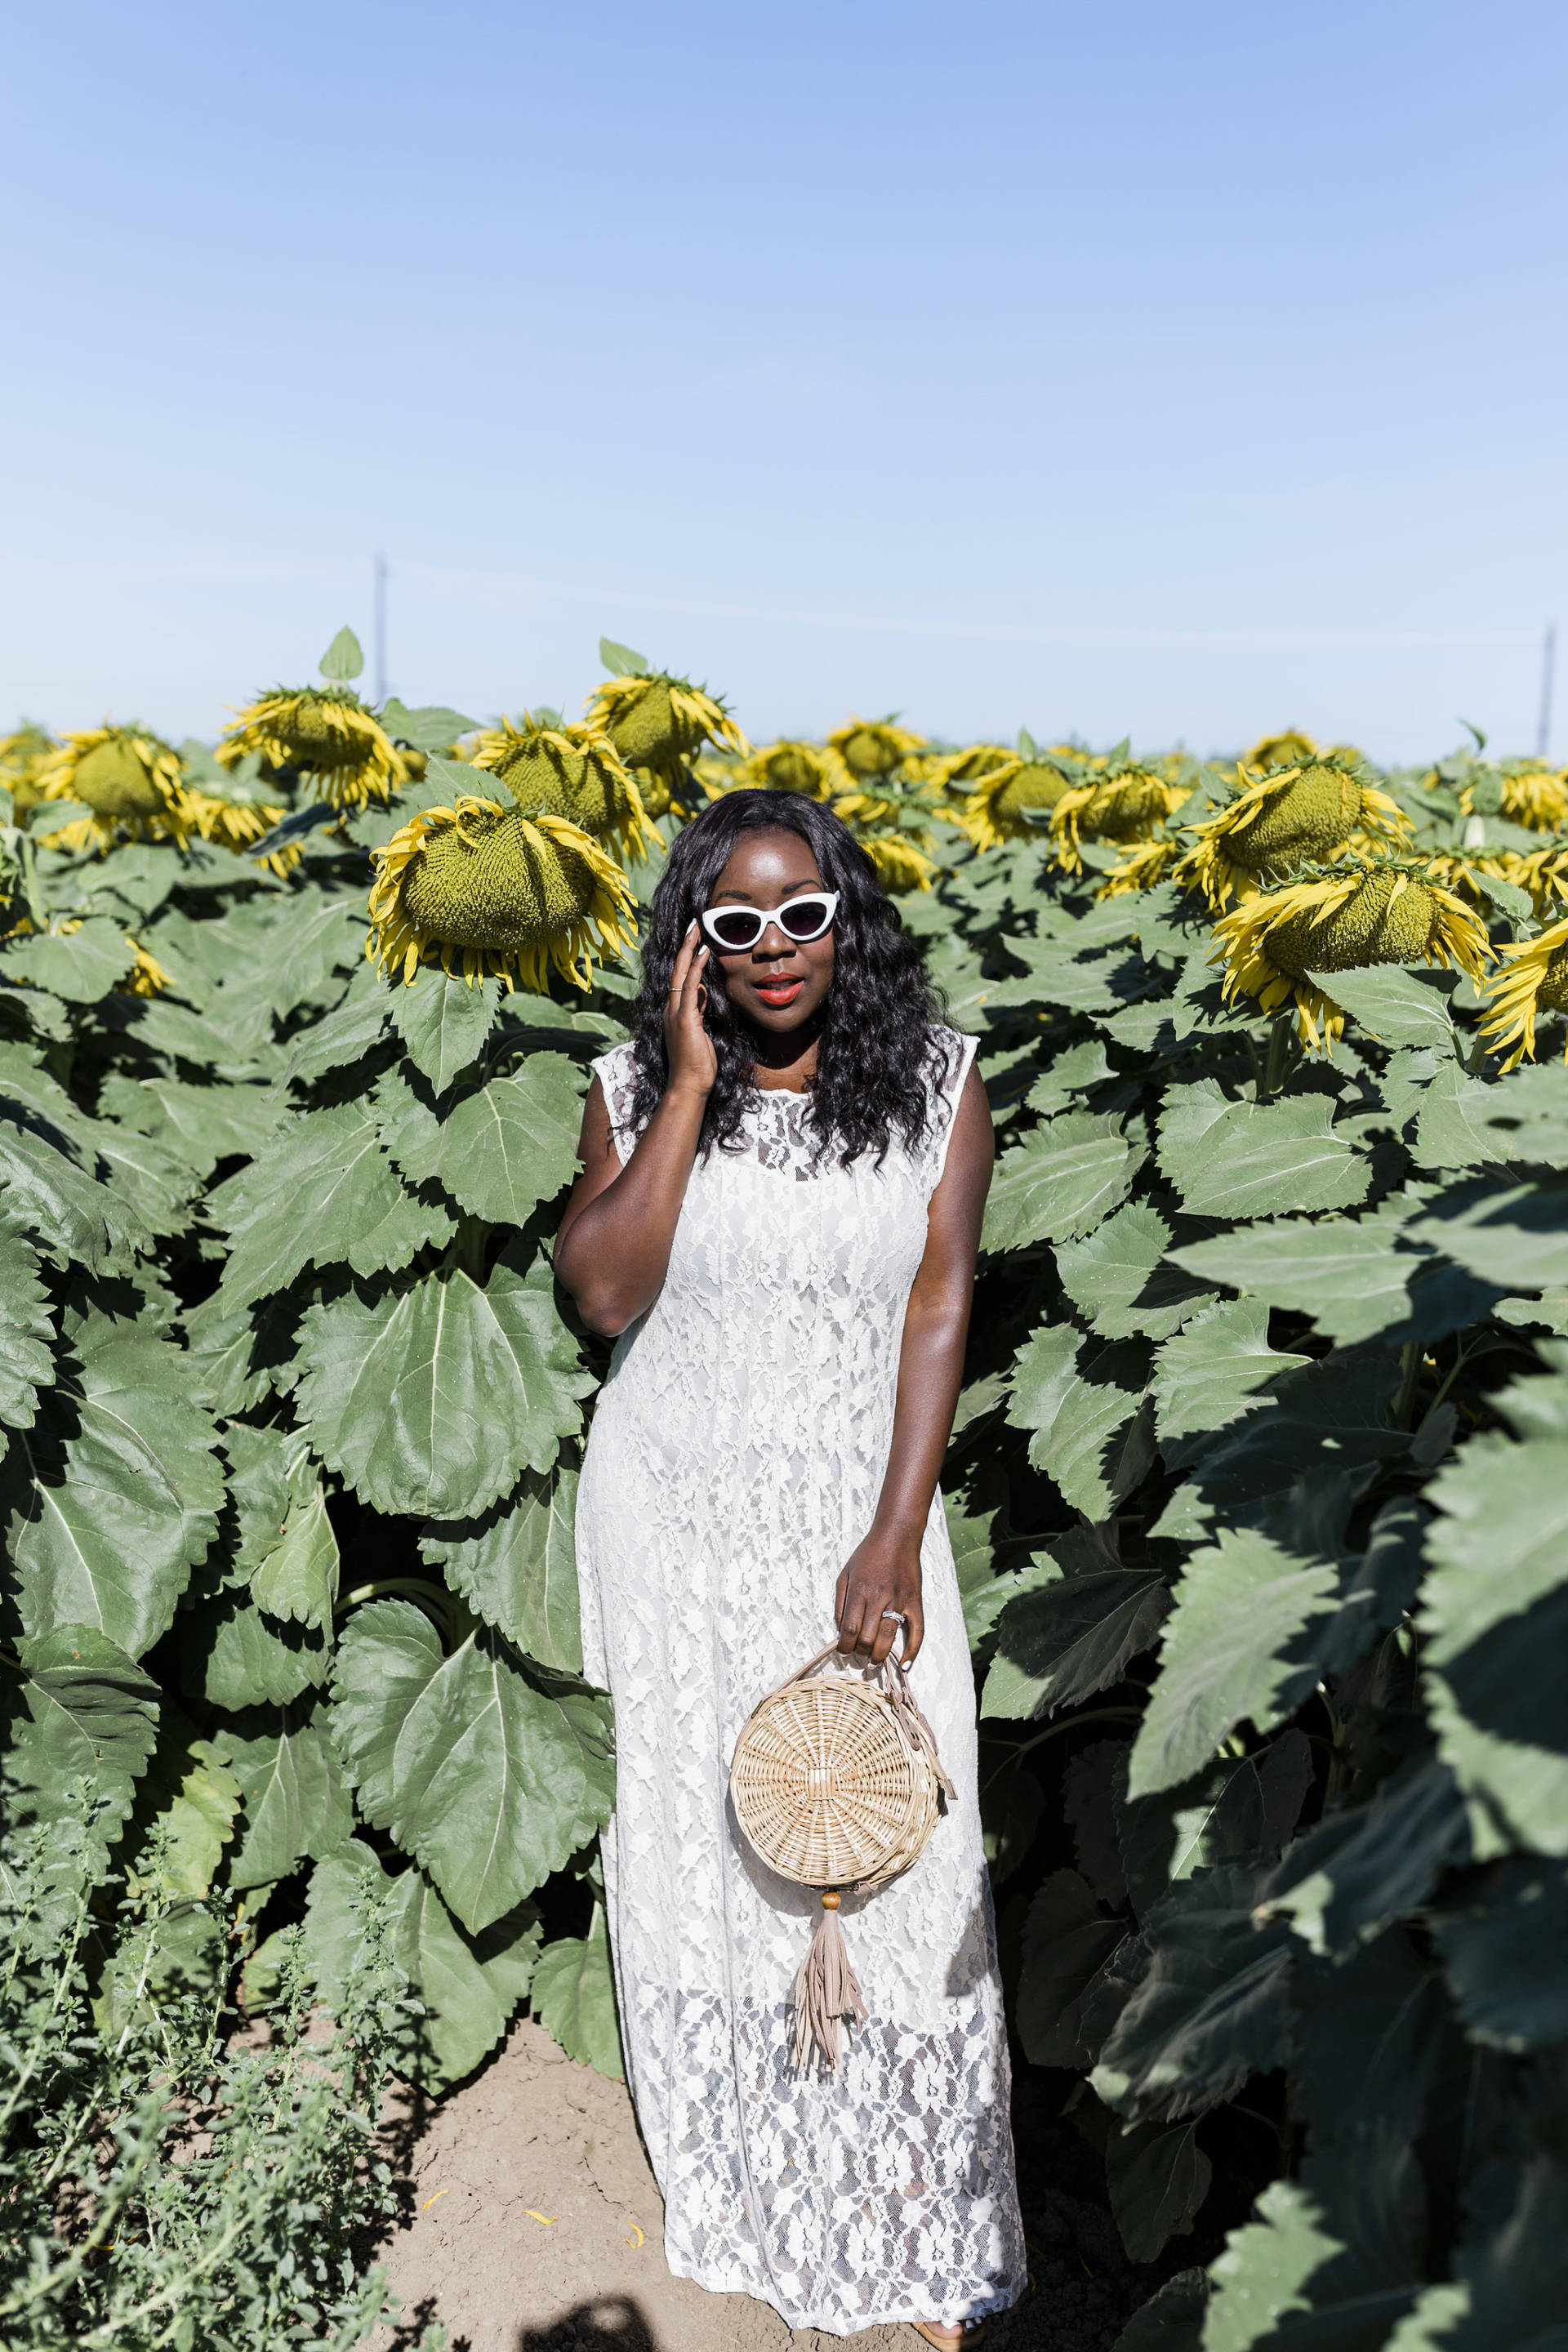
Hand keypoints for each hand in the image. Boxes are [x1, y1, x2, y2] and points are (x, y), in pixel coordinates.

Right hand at [664, 921, 716, 1098]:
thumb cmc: (697, 1064)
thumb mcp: (700, 1031)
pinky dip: (696, 967)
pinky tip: (704, 951)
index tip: (694, 940)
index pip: (679, 978)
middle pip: (676, 969)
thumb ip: (698, 1011)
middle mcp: (671, 1009)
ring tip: (697, 929)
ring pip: (680, 973)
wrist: (689, 1085)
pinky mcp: (684, 1018)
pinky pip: (690, 986)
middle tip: (693, 924)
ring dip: (689, 949)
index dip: (685, 957)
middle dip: (685, 945)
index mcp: (674, 1012)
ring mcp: (675, 1013)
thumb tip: (702, 993)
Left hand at [834, 1527, 924, 1666]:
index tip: (844, 1650)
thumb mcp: (845, 1574)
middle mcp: (879, 1598)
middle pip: (867, 1638)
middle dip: (860, 1652)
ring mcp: (899, 1600)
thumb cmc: (868, 1555)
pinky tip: (905, 1665)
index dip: (844, 1646)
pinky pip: (917, 1631)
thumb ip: (840, 1603)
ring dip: (879, 1655)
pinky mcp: (915, 1602)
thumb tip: (840, 1630)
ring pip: (888, 1638)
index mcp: (859, 1591)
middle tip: (859, 1653)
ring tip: (874, 1660)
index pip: (848, 1629)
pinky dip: (912, 1651)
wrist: (896, 1536)